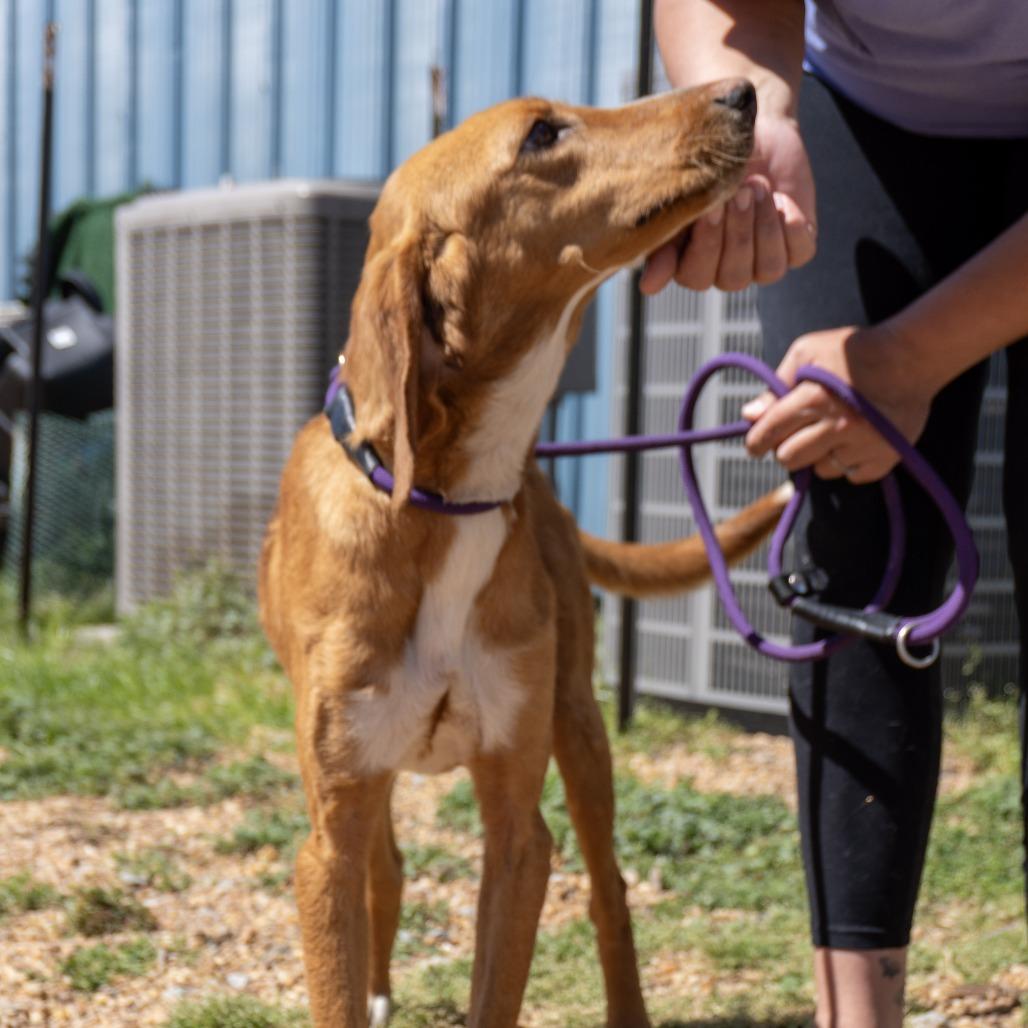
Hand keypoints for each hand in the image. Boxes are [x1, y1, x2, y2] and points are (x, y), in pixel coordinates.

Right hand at [640, 113, 816, 293]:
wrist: (751, 133)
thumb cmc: (708, 166)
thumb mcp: (681, 199)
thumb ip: (663, 242)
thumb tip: (650, 287)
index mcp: (692, 264)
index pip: (696, 277)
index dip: (707, 246)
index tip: (710, 207)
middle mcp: (727, 271)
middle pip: (733, 276)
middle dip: (739, 231)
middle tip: (740, 190)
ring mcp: (763, 263)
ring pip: (769, 269)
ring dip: (765, 226)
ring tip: (759, 187)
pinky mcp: (796, 248)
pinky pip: (800, 253)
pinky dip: (792, 224)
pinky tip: (782, 198)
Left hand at [741, 325, 932, 482]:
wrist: (914, 355)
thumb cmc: (854, 351)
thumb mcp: (808, 352)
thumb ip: (776, 384)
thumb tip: (749, 415)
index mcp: (814, 399)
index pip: (769, 432)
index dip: (756, 442)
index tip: (755, 446)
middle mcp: (838, 426)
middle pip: (789, 459)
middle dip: (787, 447)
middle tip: (798, 432)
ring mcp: (863, 445)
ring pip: (820, 470)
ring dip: (819, 455)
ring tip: (834, 430)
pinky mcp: (884, 458)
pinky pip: (850, 476)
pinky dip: (848, 463)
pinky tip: (855, 440)